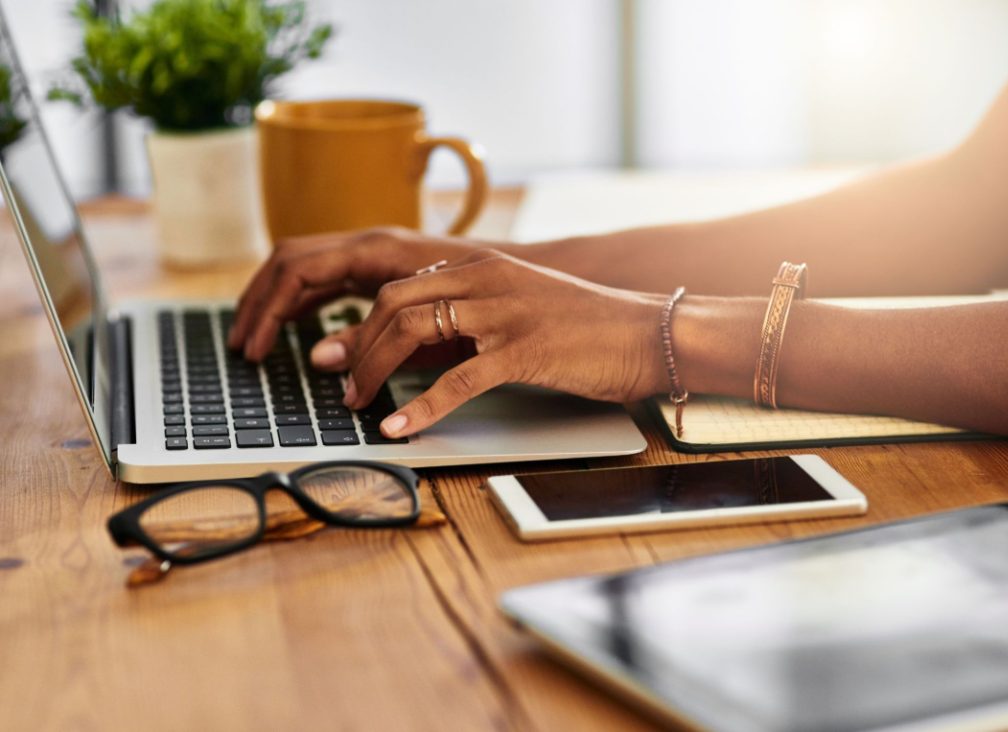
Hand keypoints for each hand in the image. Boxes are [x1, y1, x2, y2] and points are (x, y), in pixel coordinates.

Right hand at [228, 227, 483, 359]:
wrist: (521, 274)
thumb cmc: (484, 295)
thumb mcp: (427, 325)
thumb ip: (372, 339)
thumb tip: (319, 358)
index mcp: (375, 249)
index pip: (298, 269)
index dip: (268, 310)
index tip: (254, 347)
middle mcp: (368, 243)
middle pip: (290, 261)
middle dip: (259, 302)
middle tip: (241, 345)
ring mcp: (372, 252)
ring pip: (303, 265)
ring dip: (275, 300)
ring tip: (255, 339)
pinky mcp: (380, 267)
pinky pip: (326, 276)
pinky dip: (301, 300)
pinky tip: (293, 326)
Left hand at [317, 249, 667, 437]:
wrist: (646, 332)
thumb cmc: (586, 325)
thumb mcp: (520, 305)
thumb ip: (473, 314)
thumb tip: (427, 342)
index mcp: (481, 267)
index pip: (400, 286)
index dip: (360, 322)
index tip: (338, 352)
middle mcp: (485, 280)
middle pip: (394, 304)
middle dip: (356, 346)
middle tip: (338, 381)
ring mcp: (503, 313)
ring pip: (414, 332)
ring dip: (374, 371)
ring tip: (358, 402)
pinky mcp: (522, 351)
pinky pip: (456, 381)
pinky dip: (420, 408)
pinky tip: (400, 428)